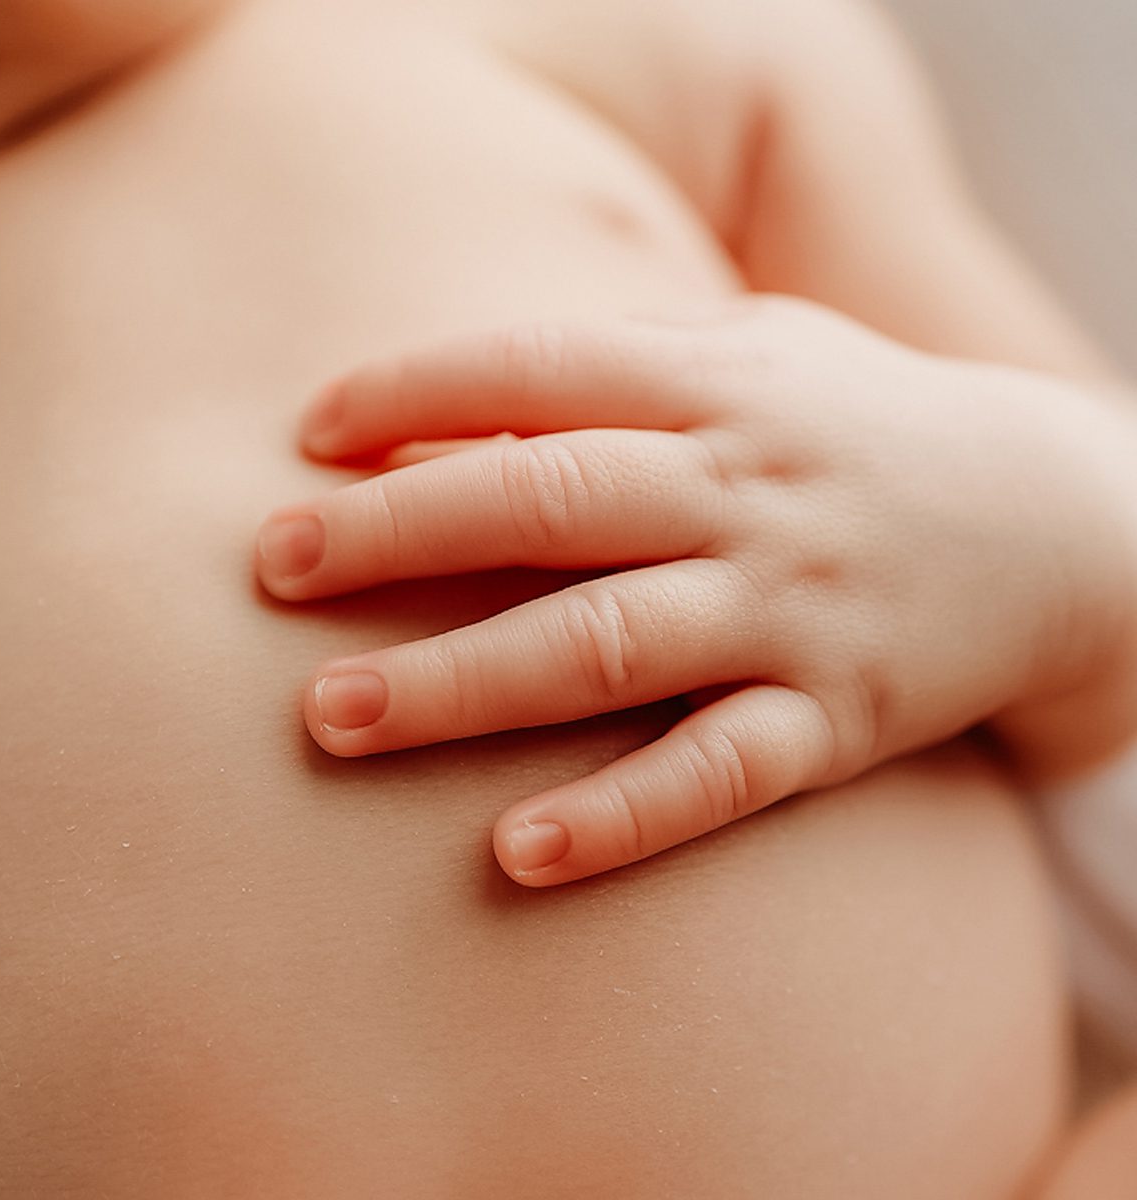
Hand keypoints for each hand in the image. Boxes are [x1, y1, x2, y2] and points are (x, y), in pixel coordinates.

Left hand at [256, 297, 1136, 885]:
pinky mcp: (839, 719)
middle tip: (274, 567)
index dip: (418, 388)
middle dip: (399, 534)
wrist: (1062, 520)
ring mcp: (792, 610)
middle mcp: (747, 493)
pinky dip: (619, 815)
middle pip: (547, 505)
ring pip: (604, 644)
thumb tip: (464, 405)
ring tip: (333, 716)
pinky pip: (717, 774)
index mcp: (722, 388)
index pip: (541, 368)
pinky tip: (517, 854)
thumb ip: (628, 365)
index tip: (311, 432)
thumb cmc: (863, 428)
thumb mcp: (764, 356)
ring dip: (461, 682)